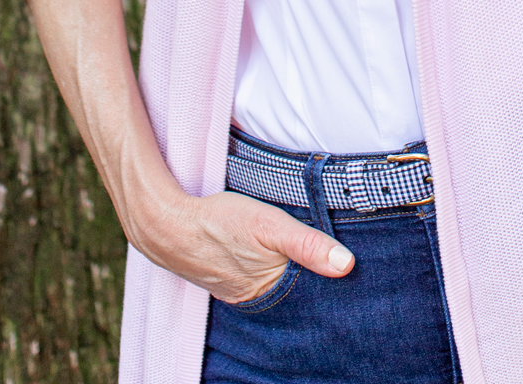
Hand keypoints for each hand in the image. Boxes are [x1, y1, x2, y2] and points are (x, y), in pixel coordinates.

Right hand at [134, 186, 354, 303]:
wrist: (168, 225)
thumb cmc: (220, 222)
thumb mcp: (269, 225)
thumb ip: (307, 244)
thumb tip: (347, 265)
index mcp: (272, 292)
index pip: (314, 297)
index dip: (333, 285)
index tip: (354, 273)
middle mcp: (258, 301)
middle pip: (298, 296)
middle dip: (316, 285)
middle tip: (338, 266)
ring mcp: (242, 293)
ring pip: (280, 290)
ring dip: (296, 280)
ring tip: (315, 263)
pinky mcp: (231, 283)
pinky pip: (261, 284)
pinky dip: (274, 276)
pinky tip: (278, 263)